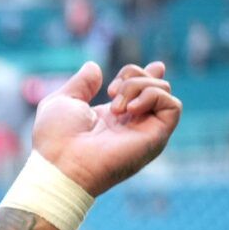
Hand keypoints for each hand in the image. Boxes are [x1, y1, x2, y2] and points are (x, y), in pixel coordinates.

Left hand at [32, 60, 181, 196]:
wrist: (61, 164)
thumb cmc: (55, 139)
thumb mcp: (63, 101)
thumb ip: (80, 83)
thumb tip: (94, 67)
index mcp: (113, 117)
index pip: (143, 93)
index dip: (149, 74)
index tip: (154, 65)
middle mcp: (132, 124)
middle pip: (156, 85)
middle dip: (134, 76)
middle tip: (111, 92)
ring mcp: (145, 132)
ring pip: (164, 90)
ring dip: (138, 86)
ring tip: (115, 107)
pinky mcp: (155, 138)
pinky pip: (173, 106)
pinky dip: (153, 97)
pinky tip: (129, 109)